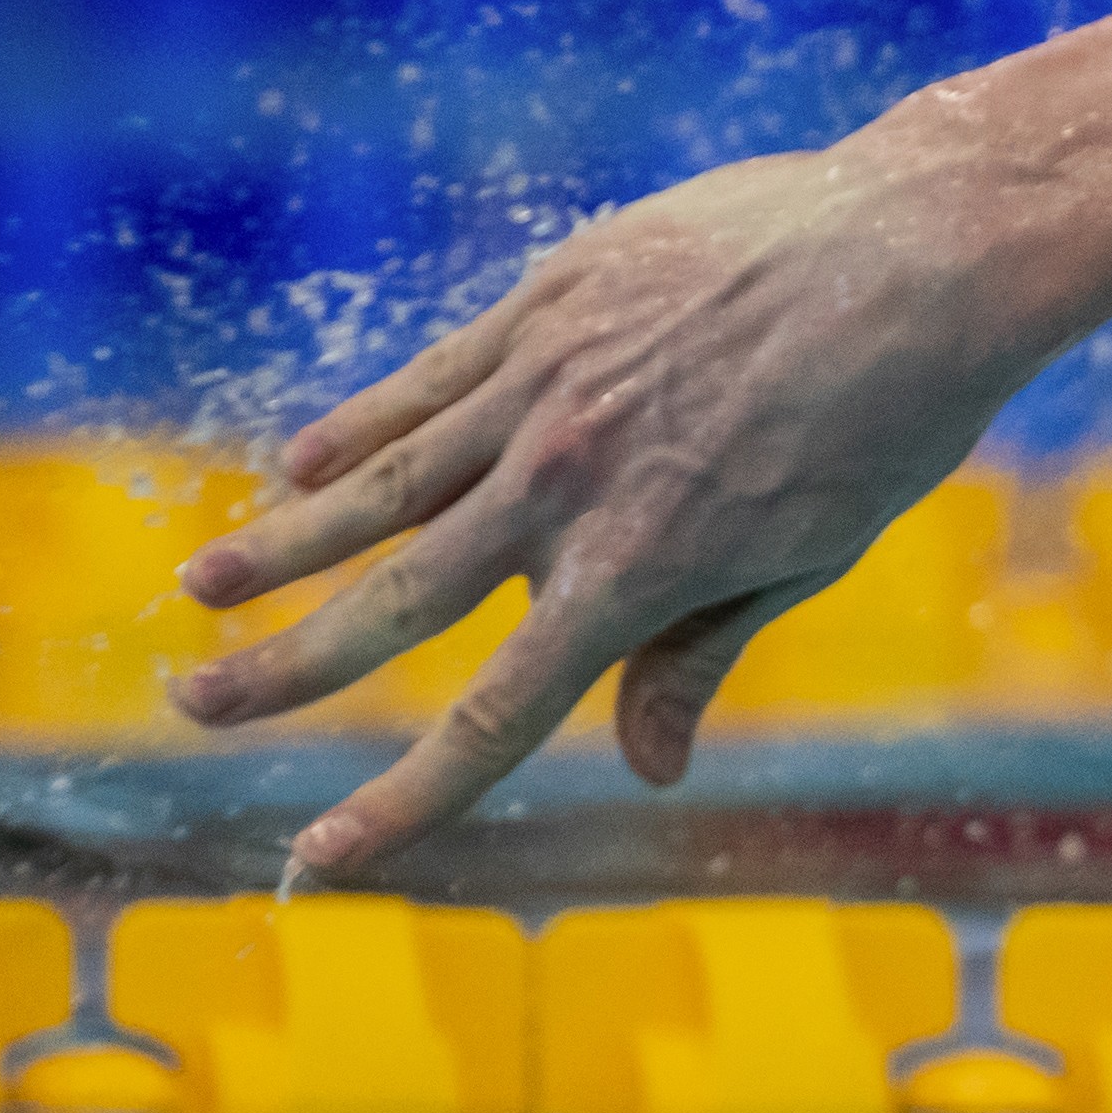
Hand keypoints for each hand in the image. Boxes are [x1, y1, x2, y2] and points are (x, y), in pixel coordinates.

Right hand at [172, 128, 1069, 874]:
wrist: (918, 253)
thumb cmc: (889, 419)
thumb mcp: (809, 555)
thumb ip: (702, 652)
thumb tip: (647, 767)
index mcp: (640, 569)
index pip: (496, 713)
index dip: (405, 798)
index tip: (320, 859)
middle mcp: (569, 485)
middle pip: (397, 599)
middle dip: (287, 666)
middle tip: (193, 706)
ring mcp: (544, 387)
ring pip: (383, 484)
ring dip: (287, 540)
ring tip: (202, 587)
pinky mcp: (545, 304)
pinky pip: (427, 382)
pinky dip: (358, 427)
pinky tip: (298, 463)